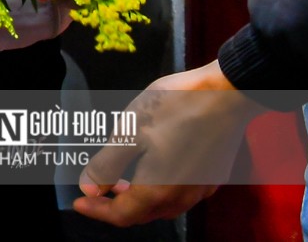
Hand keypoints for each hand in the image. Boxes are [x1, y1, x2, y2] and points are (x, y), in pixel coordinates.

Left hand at [72, 61, 263, 225]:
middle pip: (143, 214)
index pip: (122, 215)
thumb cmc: (174, 108)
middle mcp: (182, 198)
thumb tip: (88, 188)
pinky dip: (160, 190)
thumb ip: (107, 164)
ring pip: (163, 206)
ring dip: (139, 198)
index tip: (79, 203)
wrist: (228, 93)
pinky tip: (152, 168)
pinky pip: (181, 194)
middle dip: (117, 205)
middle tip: (97, 189)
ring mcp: (202, 189)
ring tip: (121, 180)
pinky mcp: (213, 176)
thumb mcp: (130, 132)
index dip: (97, 211)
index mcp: (157, 191)